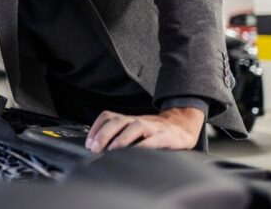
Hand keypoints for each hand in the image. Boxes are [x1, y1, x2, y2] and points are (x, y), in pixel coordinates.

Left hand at [85, 107, 203, 152]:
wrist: (181, 128)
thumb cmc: (153, 133)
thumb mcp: (133, 132)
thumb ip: (118, 137)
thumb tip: (97, 149)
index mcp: (128, 120)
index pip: (107, 116)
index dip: (96, 128)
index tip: (89, 144)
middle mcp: (137, 121)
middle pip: (117, 120)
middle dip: (103, 134)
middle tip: (95, 148)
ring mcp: (152, 127)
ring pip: (135, 126)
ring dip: (121, 138)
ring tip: (112, 150)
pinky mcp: (165, 136)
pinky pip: (154, 139)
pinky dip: (144, 145)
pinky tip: (136, 153)